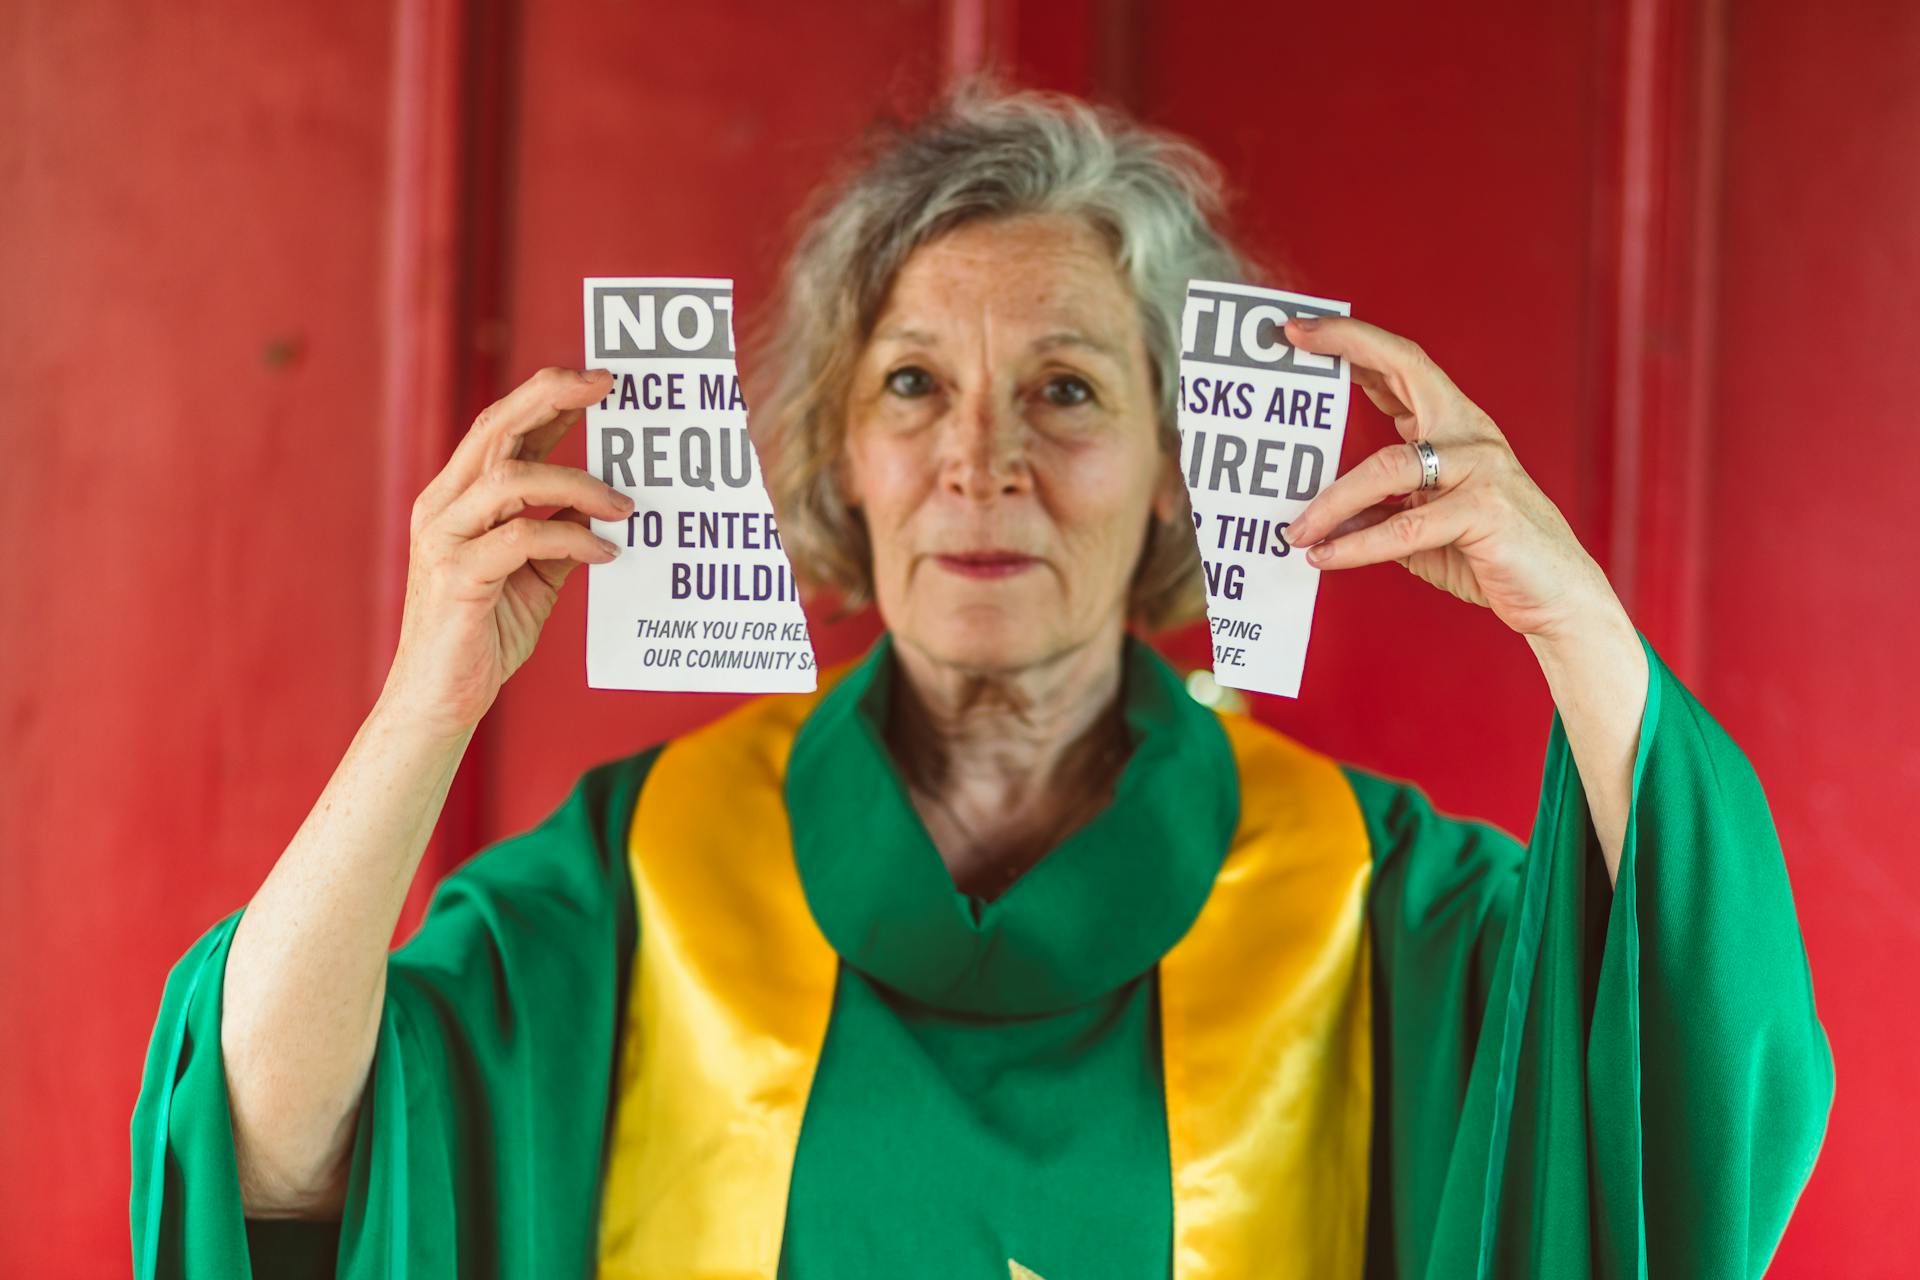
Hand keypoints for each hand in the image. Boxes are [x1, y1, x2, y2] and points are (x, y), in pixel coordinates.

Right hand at [378, 367, 633, 738]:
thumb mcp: (533, 574)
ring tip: (625, 506)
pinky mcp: (457, 577)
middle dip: (551, 397)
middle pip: (495, 428)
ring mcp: (444, 539)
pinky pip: (522, 538)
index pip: (500, 428)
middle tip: (606, 386)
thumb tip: (602, 503)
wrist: (440, 700)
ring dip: (578, 484)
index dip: (547, 398)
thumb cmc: (484, 634)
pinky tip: (605, 553)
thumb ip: (559, 532)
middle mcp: (443, 507)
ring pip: (511, 479)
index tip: (600, 381)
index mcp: (457, 499)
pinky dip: (572, 539)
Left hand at [1279, 316, 1616, 641]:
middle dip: (1348, 346)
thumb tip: (1318, 517)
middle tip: (1292, 338)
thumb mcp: (1420, 528)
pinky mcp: (1487, 510)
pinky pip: (1405, 527)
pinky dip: (1358, 544)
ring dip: (1332, 501)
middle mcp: (1470, 435)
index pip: (1402, 366)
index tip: (1301, 331)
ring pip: (1388, 466)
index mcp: (1455, 428)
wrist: (1557, 597)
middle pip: (1407, 368)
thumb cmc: (1490, 556)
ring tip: (1296, 531)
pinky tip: (1326, 556)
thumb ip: (1377, 511)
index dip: (1354, 342)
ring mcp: (1482, 467)